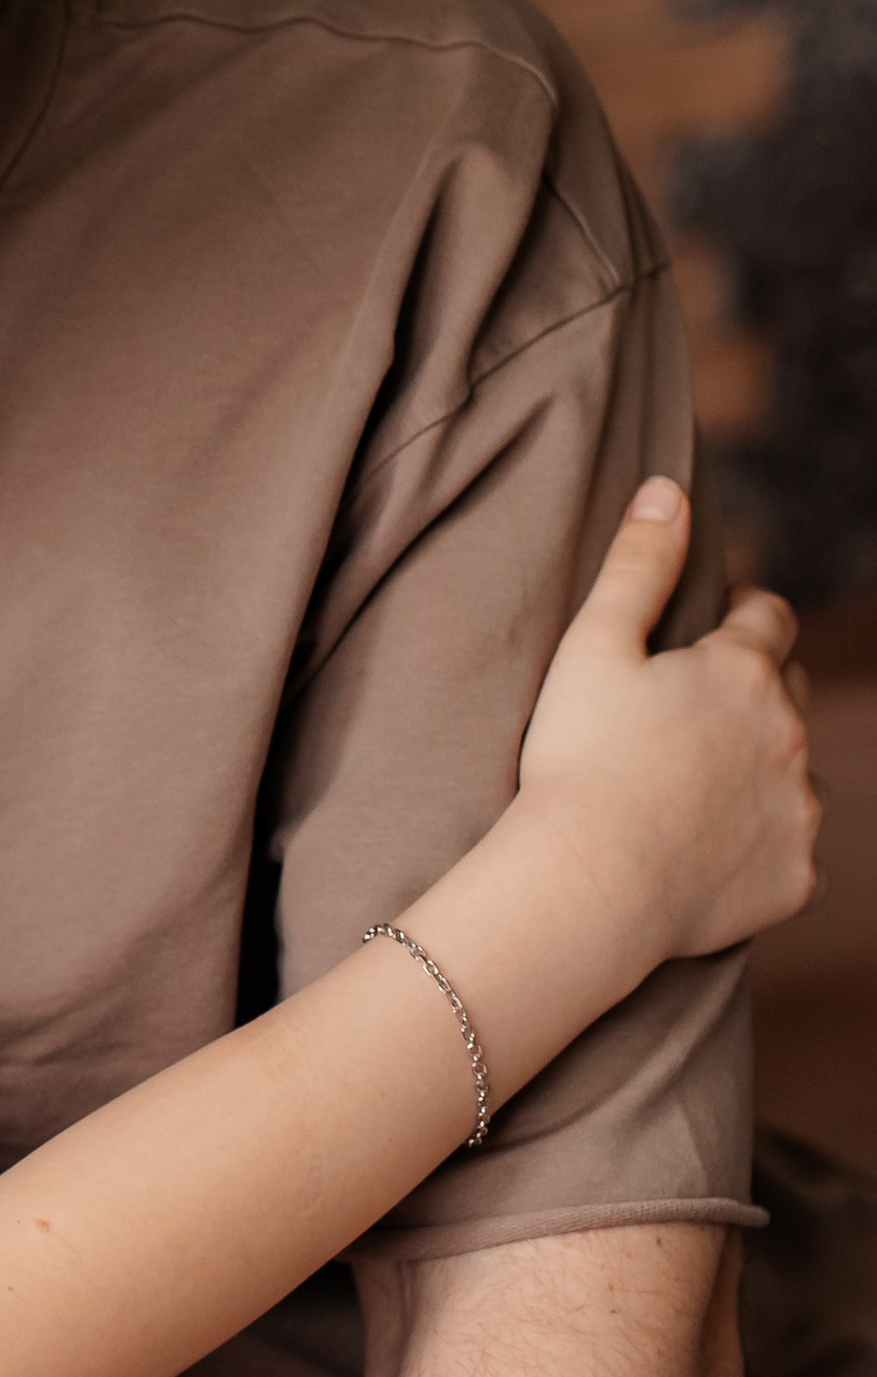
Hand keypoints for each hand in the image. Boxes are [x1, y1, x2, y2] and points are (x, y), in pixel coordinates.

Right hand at [515, 479, 819, 965]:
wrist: (588, 886)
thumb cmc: (578, 763)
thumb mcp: (592, 648)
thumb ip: (638, 566)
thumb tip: (667, 490)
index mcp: (742, 669)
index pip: (769, 618)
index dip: (745, 615)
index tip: (718, 626)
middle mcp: (788, 732)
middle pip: (788, 692)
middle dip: (756, 691)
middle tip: (693, 715)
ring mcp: (799, 808)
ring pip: (796, 775)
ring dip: (763, 772)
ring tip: (696, 793)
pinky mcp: (796, 877)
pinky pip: (795, 856)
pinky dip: (765, 851)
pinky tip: (714, 858)